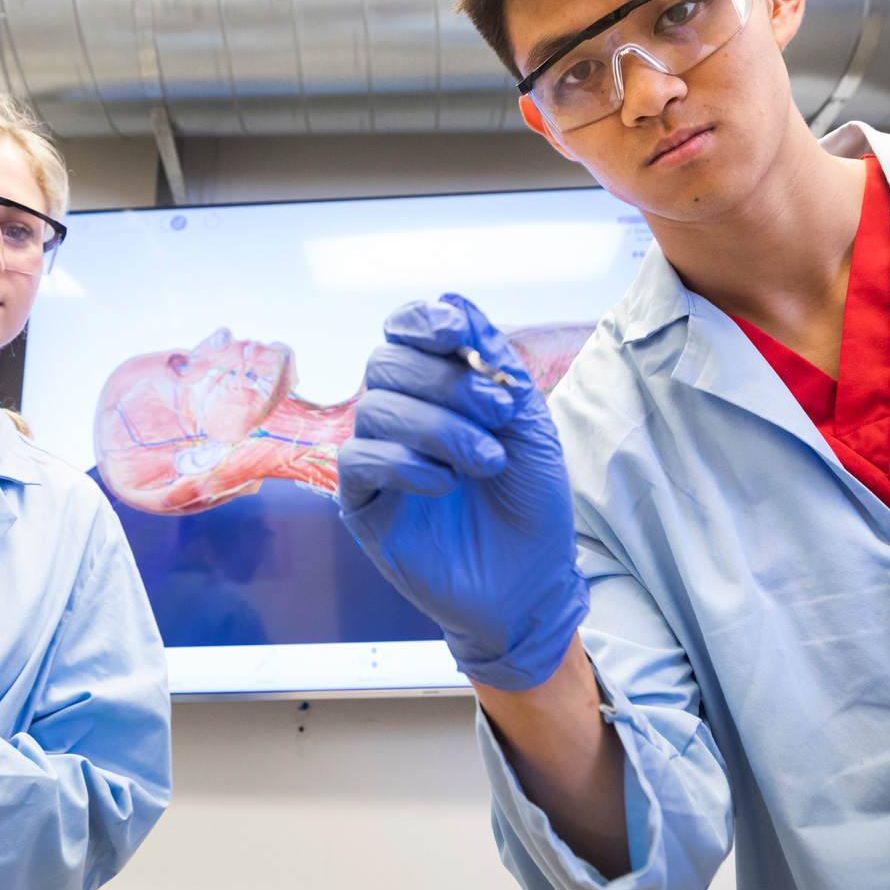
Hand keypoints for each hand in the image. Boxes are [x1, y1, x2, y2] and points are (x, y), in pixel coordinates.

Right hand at [336, 293, 587, 690]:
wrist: (532, 581)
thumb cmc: (531, 501)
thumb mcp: (529, 424)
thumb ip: (495, 364)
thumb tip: (455, 308)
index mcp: (438, 387)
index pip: (406, 330)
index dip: (422, 321)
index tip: (455, 334)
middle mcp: (401, 414)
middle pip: (387, 362)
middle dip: (446, 381)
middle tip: (500, 413)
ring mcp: (378, 457)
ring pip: (375, 407)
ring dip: (439, 427)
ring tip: (487, 461)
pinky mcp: (362, 503)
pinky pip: (357, 461)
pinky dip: (404, 463)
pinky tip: (445, 484)